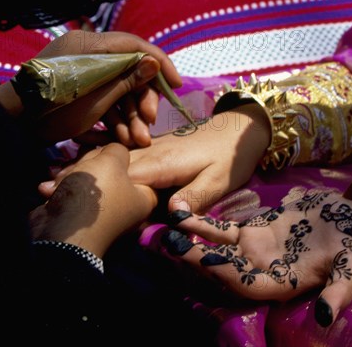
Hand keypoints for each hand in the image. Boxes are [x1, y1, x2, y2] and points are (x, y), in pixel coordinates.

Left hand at [0, 30, 181, 146]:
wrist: (17, 123)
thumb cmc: (54, 106)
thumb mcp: (97, 95)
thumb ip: (127, 79)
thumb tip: (154, 64)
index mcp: (93, 45)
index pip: (136, 46)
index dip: (160, 63)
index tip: (176, 84)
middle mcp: (93, 56)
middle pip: (132, 72)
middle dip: (144, 100)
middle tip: (150, 120)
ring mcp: (88, 75)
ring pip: (122, 91)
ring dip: (132, 116)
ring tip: (139, 140)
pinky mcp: (84, 92)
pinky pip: (108, 101)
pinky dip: (116, 119)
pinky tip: (124, 138)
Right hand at [30, 143, 157, 257]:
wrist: (62, 230)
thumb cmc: (95, 195)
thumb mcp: (112, 160)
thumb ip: (118, 149)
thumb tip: (114, 152)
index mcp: (145, 197)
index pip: (137, 166)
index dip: (117, 157)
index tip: (104, 156)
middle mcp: (128, 207)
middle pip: (110, 172)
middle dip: (88, 167)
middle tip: (80, 172)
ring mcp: (104, 213)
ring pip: (88, 181)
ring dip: (70, 177)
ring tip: (61, 183)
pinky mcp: (81, 217)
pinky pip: (74, 194)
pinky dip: (60, 191)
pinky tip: (49, 190)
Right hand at [127, 103, 269, 212]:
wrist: (239, 127)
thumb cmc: (232, 155)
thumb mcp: (220, 180)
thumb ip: (196, 197)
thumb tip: (172, 215)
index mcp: (161, 163)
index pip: (124, 184)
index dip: (122, 205)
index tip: (131, 223)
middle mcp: (149, 152)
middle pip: (114, 174)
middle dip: (113, 195)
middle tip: (123, 217)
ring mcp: (150, 148)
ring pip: (118, 165)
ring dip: (116, 184)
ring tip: (124, 203)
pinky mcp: (154, 148)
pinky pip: (129, 160)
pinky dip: (123, 174)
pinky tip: (131, 189)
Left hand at [155, 191, 351, 326]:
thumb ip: (340, 291)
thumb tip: (326, 317)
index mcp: (284, 284)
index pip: (248, 285)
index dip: (226, 275)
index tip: (204, 260)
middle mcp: (263, 272)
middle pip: (223, 271)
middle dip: (196, 262)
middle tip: (169, 247)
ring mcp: (254, 252)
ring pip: (216, 251)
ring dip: (190, 244)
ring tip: (164, 234)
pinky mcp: (251, 232)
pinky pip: (221, 231)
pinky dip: (201, 225)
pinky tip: (179, 216)